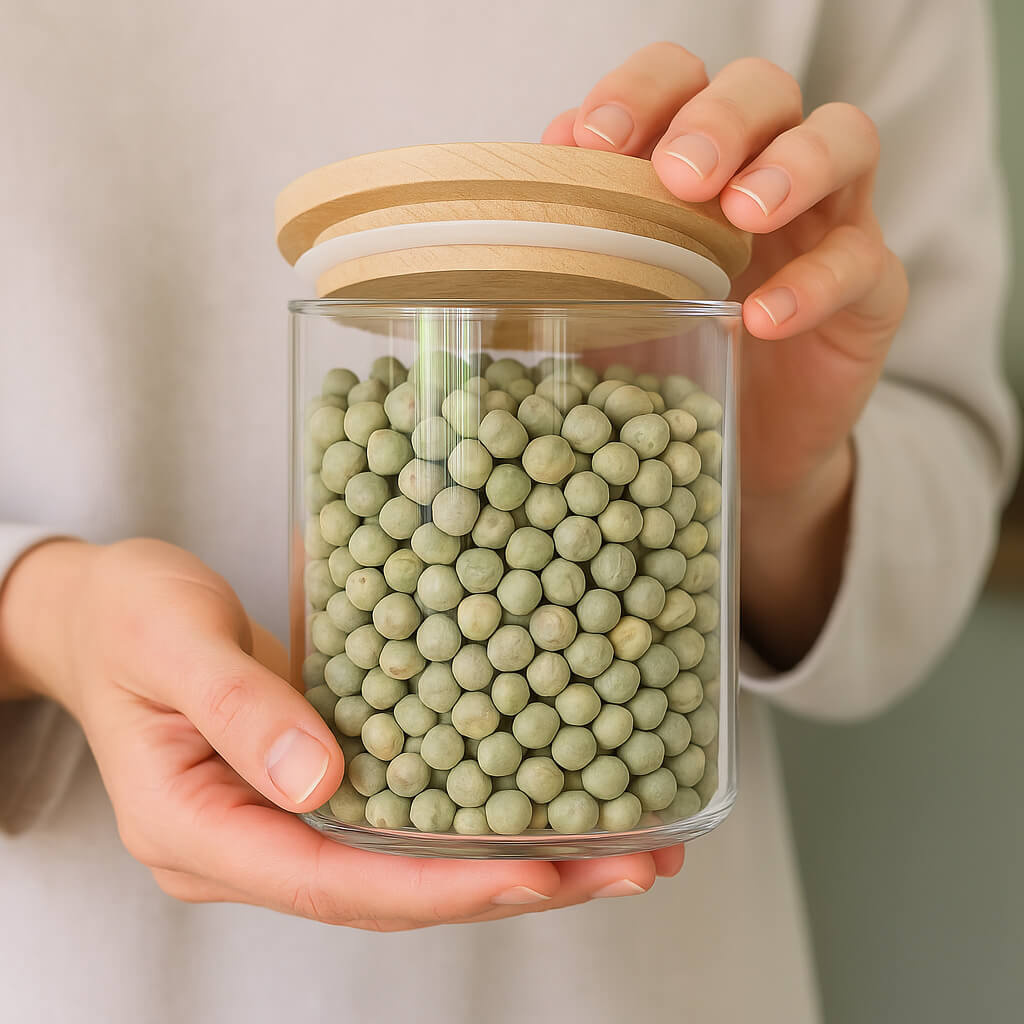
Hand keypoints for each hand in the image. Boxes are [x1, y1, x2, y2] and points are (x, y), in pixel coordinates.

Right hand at [0, 538, 682, 928]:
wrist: (101, 611)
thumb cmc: (124, 619)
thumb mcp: (170, 645)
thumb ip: (240, 711)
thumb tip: (323, 784)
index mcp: (202, 834)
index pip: (337, 884)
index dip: (444, 886)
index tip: (541, 874)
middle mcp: (253, 845)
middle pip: (395, 892)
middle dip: (515, 884)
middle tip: (627, 866)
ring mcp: (287, 819)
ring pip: (411, 863)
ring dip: (517, 856)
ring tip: (619, 843)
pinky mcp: (315, 784)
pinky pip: (405, 815)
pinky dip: (478, 811)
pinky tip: (547, 795)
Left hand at [543, 44, 908, 663]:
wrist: (738, 443)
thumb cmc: (665, 359)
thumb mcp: (607, 300)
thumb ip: (576, 243)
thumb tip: (520, 177)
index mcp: (696, 162)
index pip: (678, 82)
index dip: (640, 93)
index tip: (593, 137)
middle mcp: (767, 173)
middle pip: (765, 90)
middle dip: (719, 120)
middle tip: (678, 174)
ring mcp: (829, 223)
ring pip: (844, 141)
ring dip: (790, 166)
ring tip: (740, 214)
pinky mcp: (870, 292)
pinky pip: (860, 263)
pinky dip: (813, 284)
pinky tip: (762, 318)